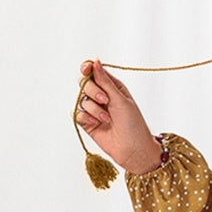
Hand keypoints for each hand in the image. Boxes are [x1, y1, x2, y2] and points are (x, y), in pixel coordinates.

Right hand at [76, 59, 162, 174]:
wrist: (133, 149)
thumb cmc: (133, 124)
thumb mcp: (121, 99)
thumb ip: (105, 82)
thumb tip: (95, 61)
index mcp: (112, 87)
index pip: (95, 72)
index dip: (88, 68)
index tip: (86, 69)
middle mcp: (102, 96)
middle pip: (85, 83)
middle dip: (92, 90)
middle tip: (105, 100)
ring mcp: (94, 110)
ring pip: (82, 99)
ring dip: (94, 109)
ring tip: (107, 119)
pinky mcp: (88, 123)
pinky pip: (78, 114)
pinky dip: (86, 117)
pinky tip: (95, 123)